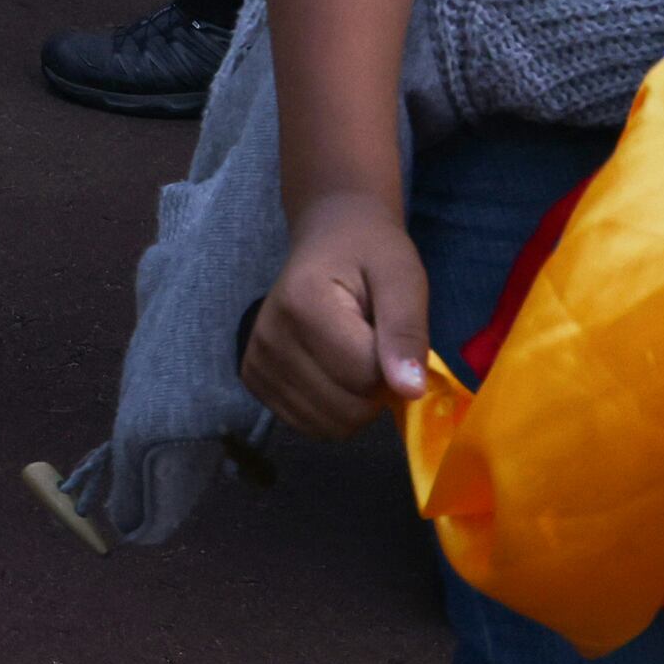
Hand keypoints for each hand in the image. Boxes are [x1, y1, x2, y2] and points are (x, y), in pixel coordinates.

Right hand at [242, 189, 437, 438]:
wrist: (328, 238)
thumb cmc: (370, 254)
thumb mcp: (403, 277)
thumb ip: (407, 330)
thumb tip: (410, 391)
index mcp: (303, 304)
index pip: (365, 375)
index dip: (393, 364)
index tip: (388, 330)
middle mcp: (269, 338)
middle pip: (346, 409)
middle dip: (375, 389)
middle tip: (374, 345)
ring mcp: (256, 363)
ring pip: (328, 426)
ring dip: (355, 403)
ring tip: (353, 356)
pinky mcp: (254, 379)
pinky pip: (307, 425)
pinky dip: (332, 410)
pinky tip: (333, 372)